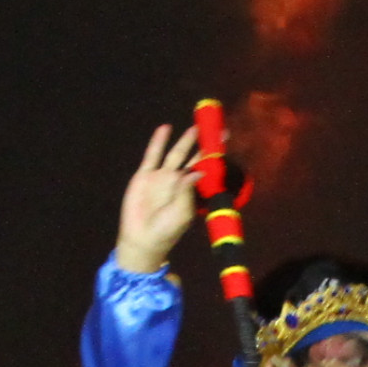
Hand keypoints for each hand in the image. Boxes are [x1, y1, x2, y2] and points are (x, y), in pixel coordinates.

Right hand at [114, 124, 200, 277]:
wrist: (143, 239)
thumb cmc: (167, 230)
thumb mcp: (182, 212)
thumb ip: (188, 191)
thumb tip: (198, 171)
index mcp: (191, 190)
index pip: (205, 168)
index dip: (215, 155)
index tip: (224, 139)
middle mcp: (178, 180)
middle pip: (193, 156)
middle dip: (203, 143)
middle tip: (214, 128)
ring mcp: (161, 177)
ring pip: (175, 153)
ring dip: (184, 141)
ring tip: (195, 127)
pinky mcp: (145, 176)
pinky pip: (152, 155)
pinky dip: (158, 142)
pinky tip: (164, 129)